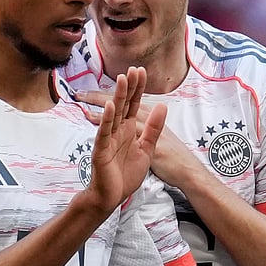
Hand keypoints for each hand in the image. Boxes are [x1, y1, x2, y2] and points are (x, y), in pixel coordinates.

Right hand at [83, 67, 168, 211]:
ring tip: (122, 80)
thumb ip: (154, 128)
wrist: (113, 196)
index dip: (138, 88)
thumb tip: (163, 106)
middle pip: (124, 104)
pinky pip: (104, 133)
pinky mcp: (101, 150)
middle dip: (129, 86)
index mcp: (128, 129)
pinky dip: (107, 120)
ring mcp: (108, 139)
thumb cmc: (126, 174)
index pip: (134, 104)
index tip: (141, 71)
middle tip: (134, 69)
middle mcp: (117, 130)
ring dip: (118, 96)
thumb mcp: (147, 148)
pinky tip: (111, 107)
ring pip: (113, 114)